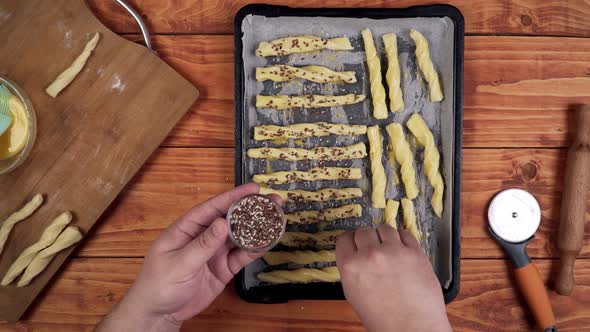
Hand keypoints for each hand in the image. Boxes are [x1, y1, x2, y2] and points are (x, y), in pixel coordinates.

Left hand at [97, 183, 271, 331]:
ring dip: (256, 229)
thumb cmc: (159, 285)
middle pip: (230, 220)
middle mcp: (202, 237)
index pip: (211, 208)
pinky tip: (267, 242)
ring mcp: (214, 253)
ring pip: (238, 237)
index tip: (252, 189)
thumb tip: (223, 222)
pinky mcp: (222, 269)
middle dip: (250, 210)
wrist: (159, 314)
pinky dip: (254, 250)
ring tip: (276, 219)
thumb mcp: (180, 263)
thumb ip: (203, 244)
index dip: (231, 197)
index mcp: (186, 229)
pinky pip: (240, 257)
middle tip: (273, 201)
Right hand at [336, 225, 450, 331]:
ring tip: (389, 248)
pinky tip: (402, 248)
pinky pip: (404, 233)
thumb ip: (353, 271)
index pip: (344, 239)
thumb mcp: (354, 295)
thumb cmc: (383, 320)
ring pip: (384, 228)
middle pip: (363, 232)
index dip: (350, 241)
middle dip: (367, 239)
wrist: (412, 328)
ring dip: (384, 236)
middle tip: (373, 249)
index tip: (355, 243)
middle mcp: (369, 255)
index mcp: (350, 267)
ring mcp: (393, 251)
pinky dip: (402, 238)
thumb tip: (356, 256)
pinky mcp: (414, 252)